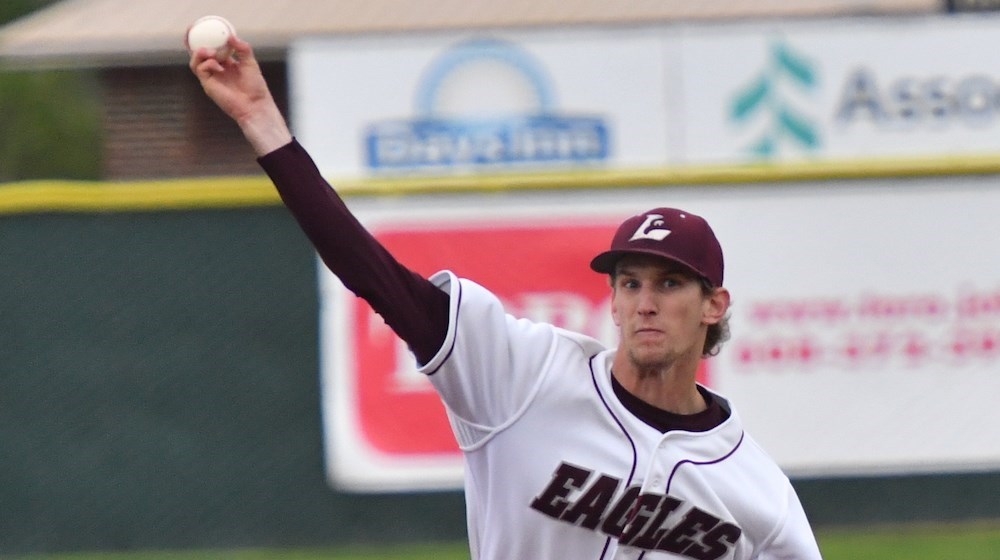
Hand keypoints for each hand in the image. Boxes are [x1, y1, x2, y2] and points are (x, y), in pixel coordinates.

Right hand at [189, 36, 291, 154]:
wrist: (255, 104)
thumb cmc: (255, 87)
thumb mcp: (250, 63)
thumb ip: (242, 48)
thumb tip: (231, 36)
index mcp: (227, 64)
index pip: (214, 49)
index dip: (210, 40)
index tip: (211, 30)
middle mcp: (217, 70)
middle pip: (200, 54)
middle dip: (199, 44)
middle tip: (203, 35)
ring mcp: (211, 78)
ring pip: (195, 61)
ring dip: (201, 52)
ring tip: (210, 51)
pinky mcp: (208, 85)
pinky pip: (200, 69)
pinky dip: (207, 63)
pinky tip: (219, 66)